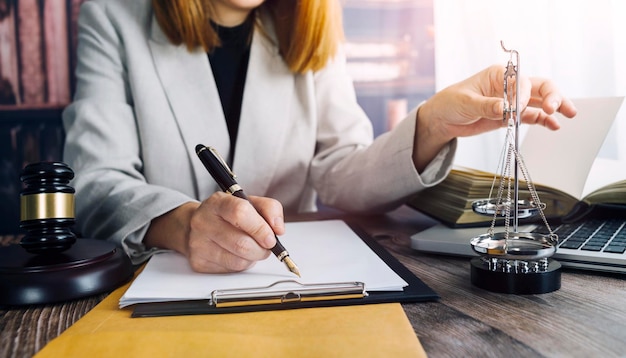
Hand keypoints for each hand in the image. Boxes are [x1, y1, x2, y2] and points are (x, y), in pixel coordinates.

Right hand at [185, 193, 284, 272]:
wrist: (196, 225)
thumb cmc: (227, 214)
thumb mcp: (249, 202)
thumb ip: (269, 209)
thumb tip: (278, 228)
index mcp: (218, 202)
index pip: (240, 213)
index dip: (260, 228)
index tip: (271, 237)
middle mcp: (204, 221)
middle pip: (241, 243)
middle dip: (261, 249)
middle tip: (266, 246)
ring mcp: (199, 243)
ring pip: (238, 261)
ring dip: (253, 258)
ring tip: (251, 248)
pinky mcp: (199, 263)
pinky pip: (231, 270)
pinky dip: (242, 265)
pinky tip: (237, 254)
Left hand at [413, 65, 577, 170]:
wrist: (442, 119)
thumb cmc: (450, 103)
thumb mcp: (466, 103)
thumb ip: (486, 106)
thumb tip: (505, 109)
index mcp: (499, 75)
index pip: (521, 81)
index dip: (523, 95)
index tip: (516, 109)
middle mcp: (509, 86)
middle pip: (538, 87)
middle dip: (551, 96)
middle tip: (556, 108)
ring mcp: (512, 102)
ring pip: (539, 102)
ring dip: (554, 107)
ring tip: (568, 115)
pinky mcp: (510, 117)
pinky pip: (530, 117)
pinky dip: (543, 121)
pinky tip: (553, 125)